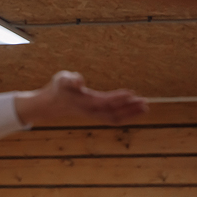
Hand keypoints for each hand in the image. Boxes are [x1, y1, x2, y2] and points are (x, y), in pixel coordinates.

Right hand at [14, 71, 146, 124]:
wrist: (51, 104)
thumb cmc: (58, 88)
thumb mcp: (61, 79)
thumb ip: (70, 79)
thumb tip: (78, 81)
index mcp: (84, 101)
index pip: (104, 101)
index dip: (118, 98)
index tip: (131, 94)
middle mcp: (91, 110)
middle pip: (113, 112)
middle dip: (129, 108)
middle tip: (145, 102)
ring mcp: (94, 114)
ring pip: (115, 117)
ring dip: (131, 113)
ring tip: (145, 107)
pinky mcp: (97, 115)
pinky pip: (114, 117)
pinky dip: (126, 115)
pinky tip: (136, 110)